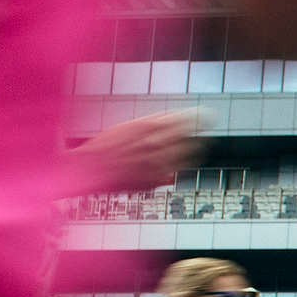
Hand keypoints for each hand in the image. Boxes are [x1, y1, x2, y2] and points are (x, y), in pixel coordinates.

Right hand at [73, 111, 201, 192]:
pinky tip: (178, 162)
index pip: (183, 120)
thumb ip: (153, 125)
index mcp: (148, 126)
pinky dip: (178, 166)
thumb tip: (177, 122)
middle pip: (189, 138)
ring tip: (198, 147)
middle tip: (205, 133)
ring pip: (186, 157)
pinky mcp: (153, 180)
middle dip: (199, 135)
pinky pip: (174, 172)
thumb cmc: (106, 145)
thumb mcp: (129, 127)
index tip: (208, 116)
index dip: (197, 118)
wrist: (89, 167)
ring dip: (194, 151)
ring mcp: (156, 163)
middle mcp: (155, 144)